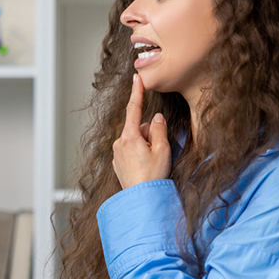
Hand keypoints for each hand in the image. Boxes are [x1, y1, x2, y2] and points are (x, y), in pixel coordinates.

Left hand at [112, 74, 170, 189]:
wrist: (141, 199)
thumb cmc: (152, 177)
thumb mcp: (162, 150)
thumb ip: (159, 129)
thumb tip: (156, 118)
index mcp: (129, 137)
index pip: (134, 109)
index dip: (137, 92)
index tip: (136, 78)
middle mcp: (119, 143)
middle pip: (139, 128)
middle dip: (150, 134)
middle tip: (158, 151)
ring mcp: (117, 153)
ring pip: (135, 139)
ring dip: (145, 145)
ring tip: (151, 162)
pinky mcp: (118, 162)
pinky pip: (131, 150)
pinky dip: (139, 153)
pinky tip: (144, 166)